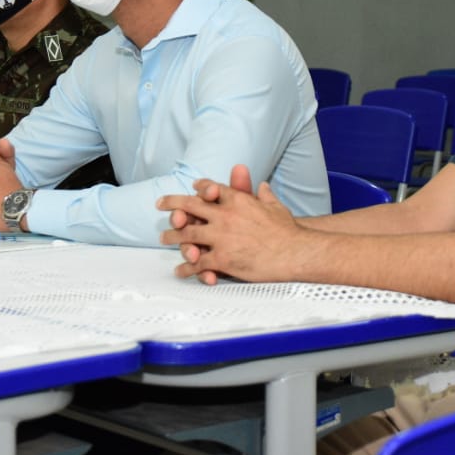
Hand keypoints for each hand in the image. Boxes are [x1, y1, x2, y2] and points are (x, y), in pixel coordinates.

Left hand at [158, 164, 300, 284]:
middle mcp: (225, 216)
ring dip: (174, 236)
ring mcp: (221, 238)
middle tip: (160, 204)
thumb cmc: (287, 230)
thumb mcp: (275, 206)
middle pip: (190, 207)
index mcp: (237, 200)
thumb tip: (262, 185)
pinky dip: (186, 268)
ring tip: (164, 238)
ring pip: (188, 235)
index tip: (192, 187)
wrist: (294, 252)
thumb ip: (264, 195)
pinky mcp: (222, 259)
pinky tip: (180, 269)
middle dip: (173, 205)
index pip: (212, 189)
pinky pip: (198, 263)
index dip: (200, 187)